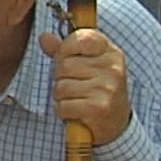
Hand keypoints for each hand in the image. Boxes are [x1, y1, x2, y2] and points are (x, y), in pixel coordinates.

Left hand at [39, 29, 131, 144]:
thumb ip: (64, 51)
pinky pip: (63, 106)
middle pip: (64, 65)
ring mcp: (108, 88)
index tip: (68, 59)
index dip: (65, 49)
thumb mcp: (87, 66)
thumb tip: (44, 37)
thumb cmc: (97, 91)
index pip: (81, 38)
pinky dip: (63, 111)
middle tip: (75, 87)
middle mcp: (112, 68)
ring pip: (61, 87)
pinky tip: (76, 112)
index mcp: (111, 53)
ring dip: (61, 97)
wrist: (116, 123)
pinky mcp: (99, 108)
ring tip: (77, 100)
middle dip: (61, 78)